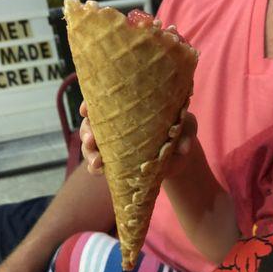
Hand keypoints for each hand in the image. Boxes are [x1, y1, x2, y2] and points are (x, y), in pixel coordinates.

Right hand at [80, 101, 197, 178]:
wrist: (178, 154)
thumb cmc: (180, 130)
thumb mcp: (187, 127)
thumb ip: (186, 132)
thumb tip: (183, 148)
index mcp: (128, 108)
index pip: (103, 102)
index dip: (90, 104)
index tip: (85, 110)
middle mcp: (114, 124)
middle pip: (90, 123)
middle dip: (86, 131)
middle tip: (91, 139)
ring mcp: (111, 144)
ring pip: (89, 145)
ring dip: (88, 152)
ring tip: (97, 161)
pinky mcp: (114, 162)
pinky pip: (96, 165)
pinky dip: (94, 168)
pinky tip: (98, 170)